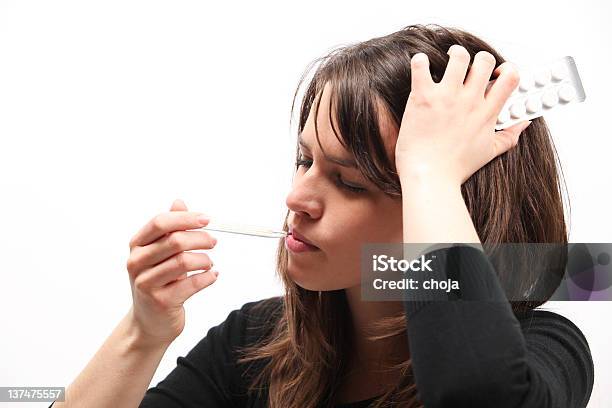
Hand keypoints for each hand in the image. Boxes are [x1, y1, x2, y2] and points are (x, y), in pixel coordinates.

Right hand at [126, 199, 217, 345]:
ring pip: (184, 262)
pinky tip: (212, 276)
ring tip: (209, 263)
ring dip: (205, 260)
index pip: (160, 222)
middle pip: (175, 241)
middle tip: (213, 242)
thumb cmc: (159, 282)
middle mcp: (137, 263)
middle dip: (201, 239)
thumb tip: (179, 202)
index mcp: (137, 245)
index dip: (186, 218)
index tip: (207, 219)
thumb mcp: (161, 253)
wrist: (149, 323)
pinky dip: (208, 277)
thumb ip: (170, 229)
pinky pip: (192, 284)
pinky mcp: (161, 302)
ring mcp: (146, 283)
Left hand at [395, 44, 531, 185]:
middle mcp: (470, 101)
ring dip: (452, 55)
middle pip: (485, 60)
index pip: (511, 77)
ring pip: (458, 56)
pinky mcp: (423, 98)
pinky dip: (419, 61)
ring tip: (445, 62)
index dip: (505, 68)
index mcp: (486, 113)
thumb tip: (525, 123)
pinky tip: (420, 67)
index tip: (495, 73)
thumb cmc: (454, 169)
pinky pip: (421, 66)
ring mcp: (447, 98)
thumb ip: (509, 136)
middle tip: (466, 66)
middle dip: (477, 58)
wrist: (429, 179)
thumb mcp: (489, 153)